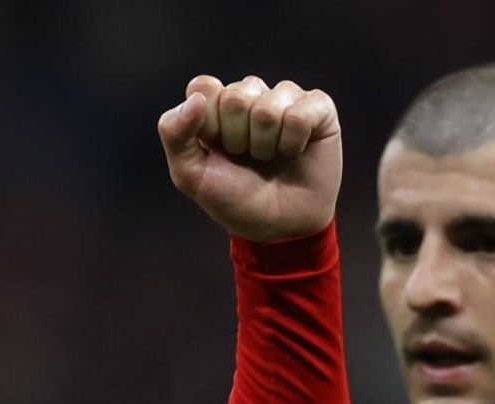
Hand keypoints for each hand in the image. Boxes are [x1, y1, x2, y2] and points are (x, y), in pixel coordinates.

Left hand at [157, 75, 339, 242]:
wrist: (276, 225)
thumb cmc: (234, 198)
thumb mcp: (190, 174)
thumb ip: (175, 135)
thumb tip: (195, 99)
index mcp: (216, 105)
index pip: (203, 86)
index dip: (208, 123)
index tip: (215, 148)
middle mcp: (251, 95)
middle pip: (235, 95)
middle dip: (237, 138)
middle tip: (245, 157)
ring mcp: (286, 99)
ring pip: (268, 105)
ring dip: (265, 144)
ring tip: (269, 157)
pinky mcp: (318, 108)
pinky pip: (300, 114)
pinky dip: (293, 142)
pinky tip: (294, 152)